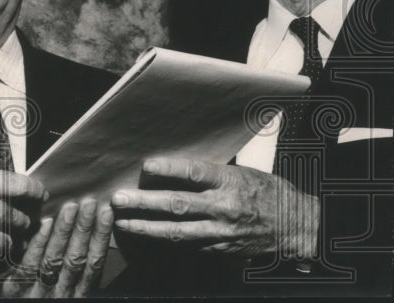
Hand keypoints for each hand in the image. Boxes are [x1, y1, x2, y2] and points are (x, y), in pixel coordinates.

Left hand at [2, 197, 113, 297]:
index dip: (101, 237)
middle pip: (77, 257)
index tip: (106, 213)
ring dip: (65, 231)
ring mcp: (40, 291)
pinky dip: (38, 243)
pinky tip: (44, 225)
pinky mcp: (17, 290)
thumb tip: (85, 234)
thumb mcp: (65, 289)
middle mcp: (62, 292)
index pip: (94, 262)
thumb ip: (74, 268)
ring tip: (70, 207)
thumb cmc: (46, 298)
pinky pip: (29, 265)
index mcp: (78, 292)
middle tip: (90, 203)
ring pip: (55, 258)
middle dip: (84, 228)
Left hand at [111, 157, 319, 257]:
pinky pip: (187, 245)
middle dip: (145, 202)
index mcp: (230, 181)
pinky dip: (164, 241)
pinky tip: (145, 237)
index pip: (196, 172)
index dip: (171, 168)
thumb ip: (210, 173)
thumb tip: (172, 167)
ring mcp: (221, 232)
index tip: (147, 165)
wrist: (296, 226)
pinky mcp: (220, 249)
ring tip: (123, 222)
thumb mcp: (241, 172)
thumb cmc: (266, 192)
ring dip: (147, 227)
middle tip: (118, 199)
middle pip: (179, 204)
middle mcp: (224, 207)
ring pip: (178, 231)